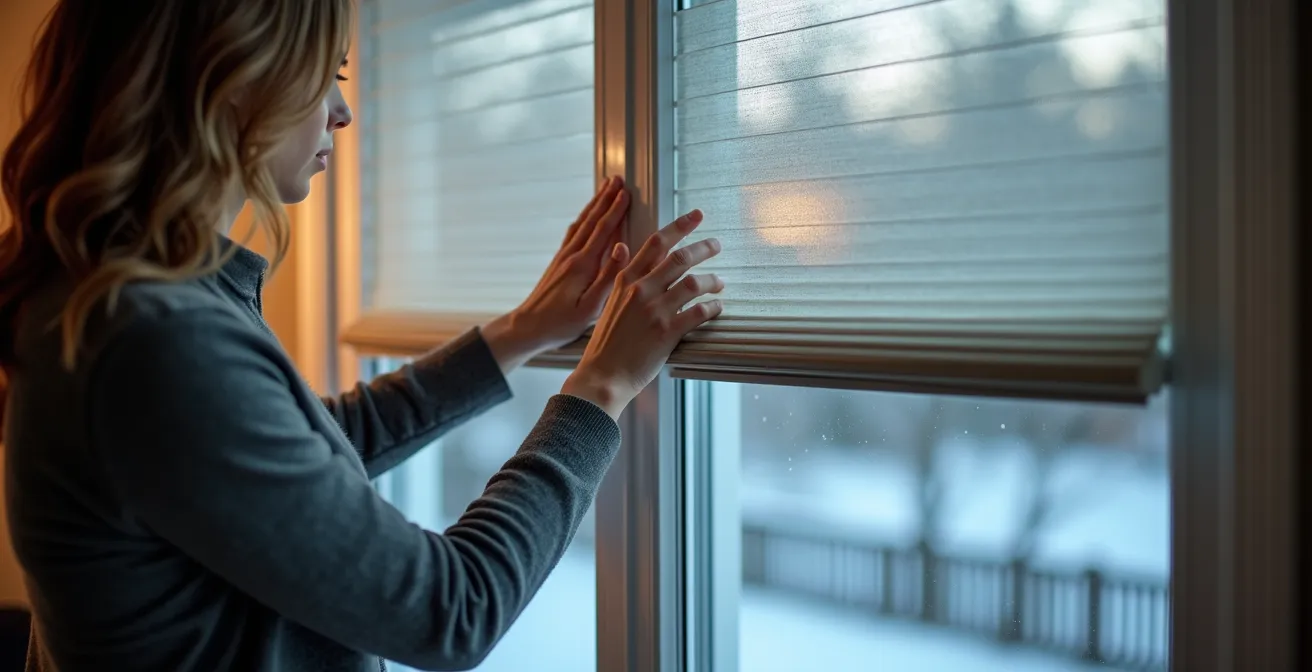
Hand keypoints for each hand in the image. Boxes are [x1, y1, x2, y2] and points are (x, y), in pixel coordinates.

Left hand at [482, 177, 630, 371]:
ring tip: (604, 189)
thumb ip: (608, 278)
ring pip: (581, 223)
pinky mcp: (558, 264)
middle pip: (591, 220)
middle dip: (605, 199)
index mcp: (582, 266)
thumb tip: (622, 250)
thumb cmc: (560, 323)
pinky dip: (582, 219)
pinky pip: (573, 233)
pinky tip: (585, 217)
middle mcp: (571, 256)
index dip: (615, 210)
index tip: (626, 193)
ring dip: (594, 205)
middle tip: (616, 180)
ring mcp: (563, 258)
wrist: (528, 327)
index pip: (602, 230)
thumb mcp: (590, 308)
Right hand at [562, 209, 724, 418]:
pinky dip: (713, 307)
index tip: (695, 216)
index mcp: (626, 280)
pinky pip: (699, 312)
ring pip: (694, 283)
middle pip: (680, 257)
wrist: (602, 375)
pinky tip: (717, 307)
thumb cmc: (607, 343)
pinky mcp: (667, 331)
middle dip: (704, 247)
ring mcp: (654, 310)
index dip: (679, 226)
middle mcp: (641, 290)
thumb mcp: (608, 302)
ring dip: (713, 280)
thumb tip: (627, 253)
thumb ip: (623, 279)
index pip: (656, 243)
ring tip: (720, 282)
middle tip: (716, 244)